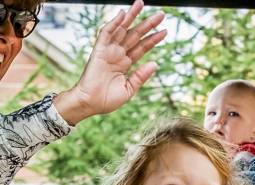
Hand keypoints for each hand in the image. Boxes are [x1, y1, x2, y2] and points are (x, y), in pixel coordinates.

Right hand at [53, 0, 167, 124]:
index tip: (164, 31)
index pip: (142, 47)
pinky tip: (123, 14)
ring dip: (131, 17)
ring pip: (121, 29)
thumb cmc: (106, 100)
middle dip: (147, 24)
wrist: (89, 104)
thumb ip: (141, 76)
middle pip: (134, 35)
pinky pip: (106, 33)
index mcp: (125, 63)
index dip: (153, 39)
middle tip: (161, 14)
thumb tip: (155, 63)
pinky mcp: (98, 51)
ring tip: (141, 4)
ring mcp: (108, 51)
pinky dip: (114, 23)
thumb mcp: (129, 89)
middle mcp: (118, 54)